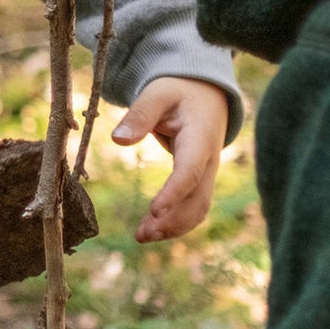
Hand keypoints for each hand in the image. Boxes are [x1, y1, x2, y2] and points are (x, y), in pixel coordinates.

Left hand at [115, 77, 229, 242]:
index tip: (154, 210)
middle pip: (198, 198)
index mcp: (201, 137)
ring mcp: (208, 172)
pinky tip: (150, 229)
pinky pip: (193, 206)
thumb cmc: (179, 91)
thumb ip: (140, 114)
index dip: (174, 192)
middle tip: (142, 234)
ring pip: (198, 208)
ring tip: (142, 237)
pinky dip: (175, 221)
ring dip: (174, 226)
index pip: (190, 171)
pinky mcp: (201, 180)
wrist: (205, 93)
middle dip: (173, 220)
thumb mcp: (158, 94)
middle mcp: (210, 160)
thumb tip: (119, 140)